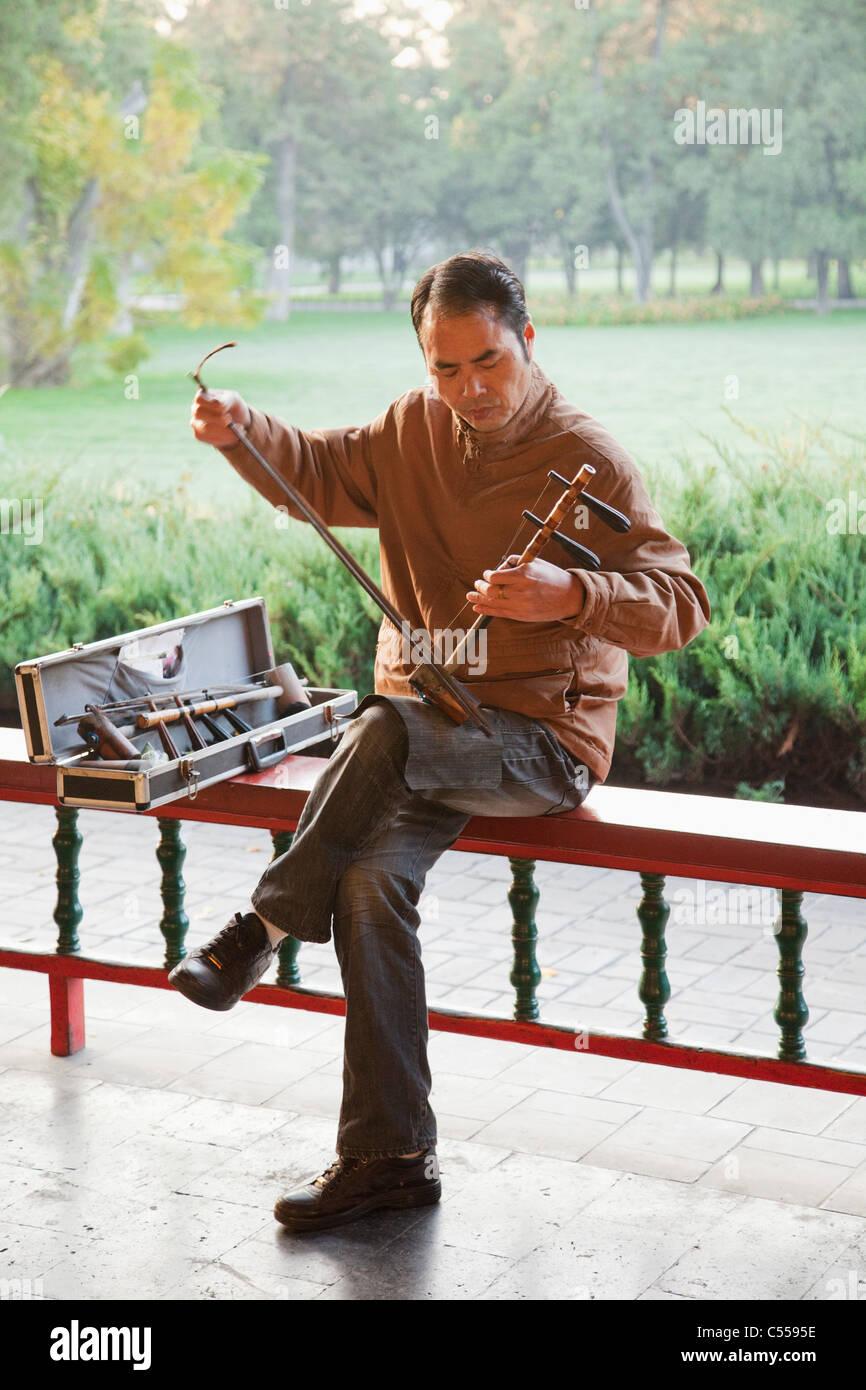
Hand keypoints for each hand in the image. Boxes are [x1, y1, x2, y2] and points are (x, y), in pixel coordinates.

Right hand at [190, 388, 251, 448]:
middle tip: (233, 422)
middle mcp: (195, 409)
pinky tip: (234, 436)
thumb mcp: (233, 399)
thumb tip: (216, 403)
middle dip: (219, 419)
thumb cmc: (233, 406)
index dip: (213, 406)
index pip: (200, 399)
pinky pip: (209, 439)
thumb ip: (225, 400)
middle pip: (199, 413)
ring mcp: (195, 423)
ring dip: (225, 431)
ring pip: (205, 429)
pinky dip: (224, 439)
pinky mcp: (199, 435)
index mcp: (202, 396)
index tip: (226, 412)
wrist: (237, 421)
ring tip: (240, 429)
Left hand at [467, 555, 584, 622]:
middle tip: (477, 583)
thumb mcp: (535, 562)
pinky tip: (477, 607)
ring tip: (470, 596)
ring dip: (478, 599)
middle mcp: (520, 591)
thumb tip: (498, 568)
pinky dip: (485, 610)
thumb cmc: (551, 576)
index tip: (487, 574)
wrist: (569, 597)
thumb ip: (515, 562)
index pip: (495, 577)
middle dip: (480, 587)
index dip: (487, 575)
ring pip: (492, 603)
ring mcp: (520, 605)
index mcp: (524, 575)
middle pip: (491, 591)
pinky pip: (499, 613)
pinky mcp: (521, 616)